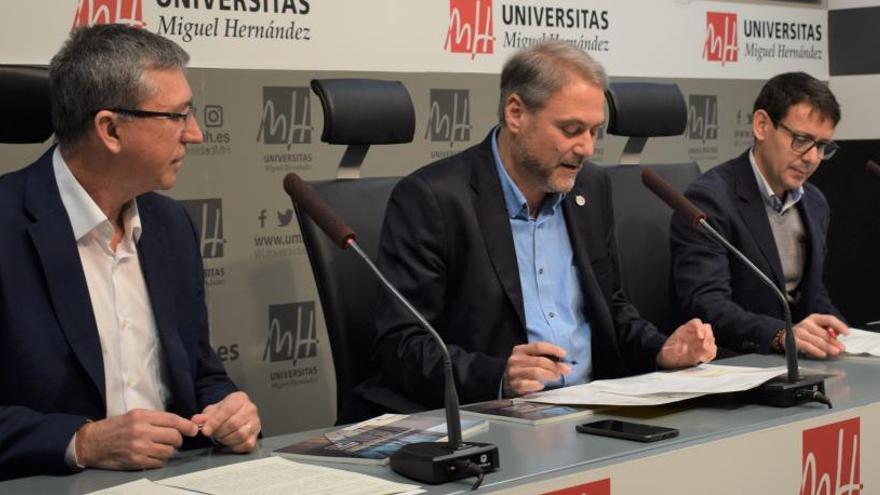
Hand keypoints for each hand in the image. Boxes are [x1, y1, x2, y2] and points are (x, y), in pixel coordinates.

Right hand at [75, 409, 197, 469]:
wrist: (92, 442)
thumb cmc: (115, 427)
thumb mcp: (134, 415)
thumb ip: (155, 419)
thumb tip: (179, 424)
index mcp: (142, 416)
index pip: (172, 420)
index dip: (186, 425)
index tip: (193, 429)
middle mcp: (141, 431)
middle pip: (174, 436)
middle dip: (178, 439)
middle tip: (174, 440)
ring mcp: (139, 447)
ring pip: (168, 451)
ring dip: (169, 451)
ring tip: (162, 448)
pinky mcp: (136, 461)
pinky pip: (159, 463)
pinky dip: (160, 460)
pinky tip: (153, 456)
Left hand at [191, 391, 259, 452]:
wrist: (236, 415)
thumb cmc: (224, 413)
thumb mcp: (212, 411)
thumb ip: (203, 417)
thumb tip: (196, 422)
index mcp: (239, 398)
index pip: (228, 410)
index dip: (215, 422)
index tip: (205, 430)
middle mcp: (250, 408)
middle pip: (234, 424)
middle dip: (219, 432)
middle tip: (213, 434)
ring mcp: (255, 422)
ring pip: (240, 434)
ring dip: (226, 439)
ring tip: (220, 437)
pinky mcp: (256, 435)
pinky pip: (246, 444)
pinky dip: (235, 446)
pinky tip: (229, 442)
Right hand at [502, 342, 571, 396]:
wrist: (505, 382)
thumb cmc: (523, 369)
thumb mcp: (529, 359)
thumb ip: (543, 357)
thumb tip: (563, 361)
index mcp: (520, 350)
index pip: (538, 346)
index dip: (553, 349)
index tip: (564, 354)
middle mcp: (515, 360)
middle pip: (539, 360)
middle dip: (555, 366)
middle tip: (566, 370)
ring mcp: (513, 373)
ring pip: (535, 372)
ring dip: (549, 375)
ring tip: (556, 377)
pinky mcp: (513, 385)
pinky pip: (526, 384)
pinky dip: (536, 385)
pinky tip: (542, 385)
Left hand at [657, 318, 715, 367]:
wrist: (667, 359)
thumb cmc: (667, 353)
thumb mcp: (667, 351)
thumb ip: (674, 349)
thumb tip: (683, 348)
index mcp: (685, 330)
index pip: (696, 323)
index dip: (700, 328)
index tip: (700, 337)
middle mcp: (694, 334)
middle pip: (707, 328)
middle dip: (708, 337)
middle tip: (704, 347)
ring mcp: (699, 342)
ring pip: (711, 338)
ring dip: (710, 346)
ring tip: (703, 354)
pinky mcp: (702, 351)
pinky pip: (711, 350)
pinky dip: (710, 354)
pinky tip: (704, 359)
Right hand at [789, 314, 847, 357]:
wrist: (788, 335)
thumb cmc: (808, 332)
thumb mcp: (819, 328)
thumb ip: (831, 330)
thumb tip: (840, 333)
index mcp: (815, 318)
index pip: (829, 319)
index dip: (839, 325)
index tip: (846, 333)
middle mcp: (807, 323)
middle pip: (823, 332)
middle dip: (834, 341)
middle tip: (841, 348)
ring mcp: (800, 332)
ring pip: (816, 340)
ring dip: (827, 346)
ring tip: (835, 352)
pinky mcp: (794, 340)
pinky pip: (807, 346)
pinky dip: (816, 350)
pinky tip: (822, 354)